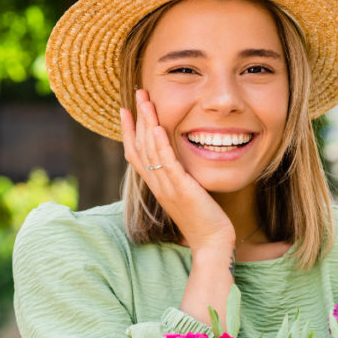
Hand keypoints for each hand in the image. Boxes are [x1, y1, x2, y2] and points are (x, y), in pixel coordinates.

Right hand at [120, 89, 234, 253]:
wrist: (212, 243)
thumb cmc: (205, 221)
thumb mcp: (188, 195)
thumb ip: (181, 179)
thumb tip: (182, 165)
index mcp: (157, 186)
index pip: (135, 155)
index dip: (129, 132)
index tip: (126, 111)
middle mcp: (157, 185)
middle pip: (140, 146)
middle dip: (138, 118)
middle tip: (137, 93)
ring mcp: (167, 188)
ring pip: (151, 150)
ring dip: (147, 123)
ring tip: (145, 101)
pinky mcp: (181, 190)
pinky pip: (167, 164)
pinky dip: (161, 145)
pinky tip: (159, 128)